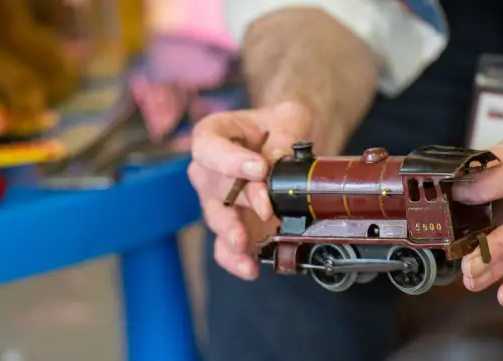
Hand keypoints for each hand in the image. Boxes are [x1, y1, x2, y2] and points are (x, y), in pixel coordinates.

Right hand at [188, 102, 323, 279]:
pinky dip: (234, 259)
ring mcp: (219, 201)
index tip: (258, 168)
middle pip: (213, 186)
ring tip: (245, 245)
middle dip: (241, 199)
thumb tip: (275, 162)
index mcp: (214, 135)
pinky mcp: (234, 226)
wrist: (295, 144)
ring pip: (216, 219)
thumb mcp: (291, 117)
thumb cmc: (285, 124)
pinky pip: (224, 248)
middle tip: (266, 207)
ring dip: (231, 233)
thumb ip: (284, 134)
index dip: (228, 160)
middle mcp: (210, 170)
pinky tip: (250, 268)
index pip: (207, 146)